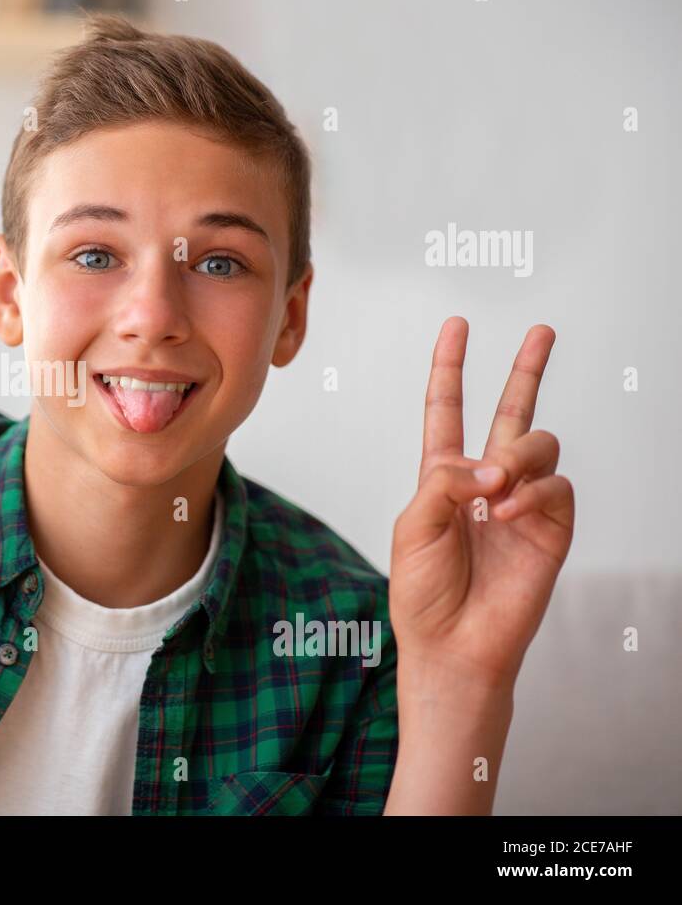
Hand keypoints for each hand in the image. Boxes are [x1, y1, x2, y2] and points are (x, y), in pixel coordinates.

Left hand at [389, 317, 574, 693]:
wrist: (452, 644)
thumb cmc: (423, 592)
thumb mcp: (414, 525)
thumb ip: (445, 480)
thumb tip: (492, 462)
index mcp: (442, 476)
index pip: (448, 409)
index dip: (450, 368)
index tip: (456, 327)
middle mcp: (486, 481)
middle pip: (511, 411)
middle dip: (527, 369)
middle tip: (540, 331)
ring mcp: (522, 502)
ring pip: (538, 442)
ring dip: (518, 455)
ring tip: (496, 489)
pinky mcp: (551, 527)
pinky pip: (556, 485)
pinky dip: (533, 491)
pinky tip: (510, 512)